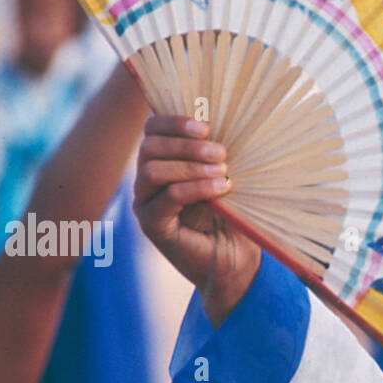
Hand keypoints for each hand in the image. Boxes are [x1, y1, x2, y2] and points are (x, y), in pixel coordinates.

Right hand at [133, 115, 260, 325]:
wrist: (236, 260)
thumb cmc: (233, 216)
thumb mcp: (225, 176)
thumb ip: (216, 153)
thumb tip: (226, 121)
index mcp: (162, 162)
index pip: (152, 130)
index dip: (174, 122)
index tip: (207, 127)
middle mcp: (147, 182)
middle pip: (150, 147)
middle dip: (187, 145)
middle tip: (221, 153)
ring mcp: (146, 203)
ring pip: (152, 170)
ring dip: (191, 166)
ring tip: (223, 172)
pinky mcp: (153, 225)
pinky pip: (167, 198)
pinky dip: (196, 188)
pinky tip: (222, 188)